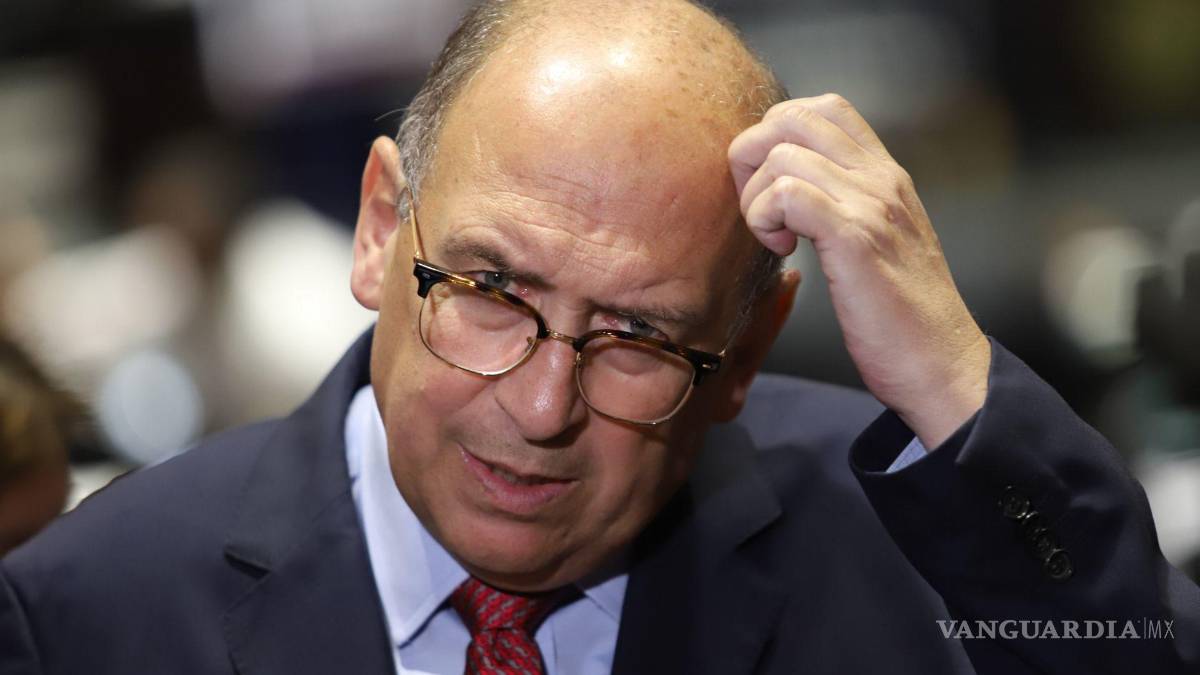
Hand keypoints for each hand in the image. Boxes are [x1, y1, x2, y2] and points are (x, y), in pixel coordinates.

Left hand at [728, 93, 990, 448]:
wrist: (943, 364)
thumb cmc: (901, 316)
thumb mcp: (876, 243)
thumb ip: (844, 205)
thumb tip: (787, 189)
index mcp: (885, 175)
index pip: (823, 107)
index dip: (778, 136)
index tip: (774, 190)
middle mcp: (880, 178)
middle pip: (791, 116)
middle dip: (752, 158)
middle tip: (760, 212)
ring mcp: (871, 203)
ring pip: (782, 154)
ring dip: (757, 199)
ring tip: (776, 240)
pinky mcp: (856, 238)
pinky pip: (787, 194)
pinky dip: (766, 219)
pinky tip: (784, 252)